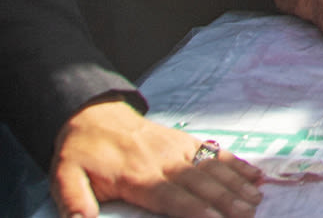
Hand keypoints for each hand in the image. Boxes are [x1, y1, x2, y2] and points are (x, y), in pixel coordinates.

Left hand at [50, 101, 260, 217]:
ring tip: (256, 201)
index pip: (172, 197)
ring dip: (237, 185)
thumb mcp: (66, 178)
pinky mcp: (185, 141)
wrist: (91, 114)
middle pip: (200, 184)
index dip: (196, 210)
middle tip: (249, 215)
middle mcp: (163, 162)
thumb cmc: (80, 153)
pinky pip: (214, 153)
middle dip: (227, 201)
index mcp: (137, 176)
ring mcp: (178, 149)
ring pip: (213, 168)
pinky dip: (236, 164)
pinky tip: (254, 175)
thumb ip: (75, 202)